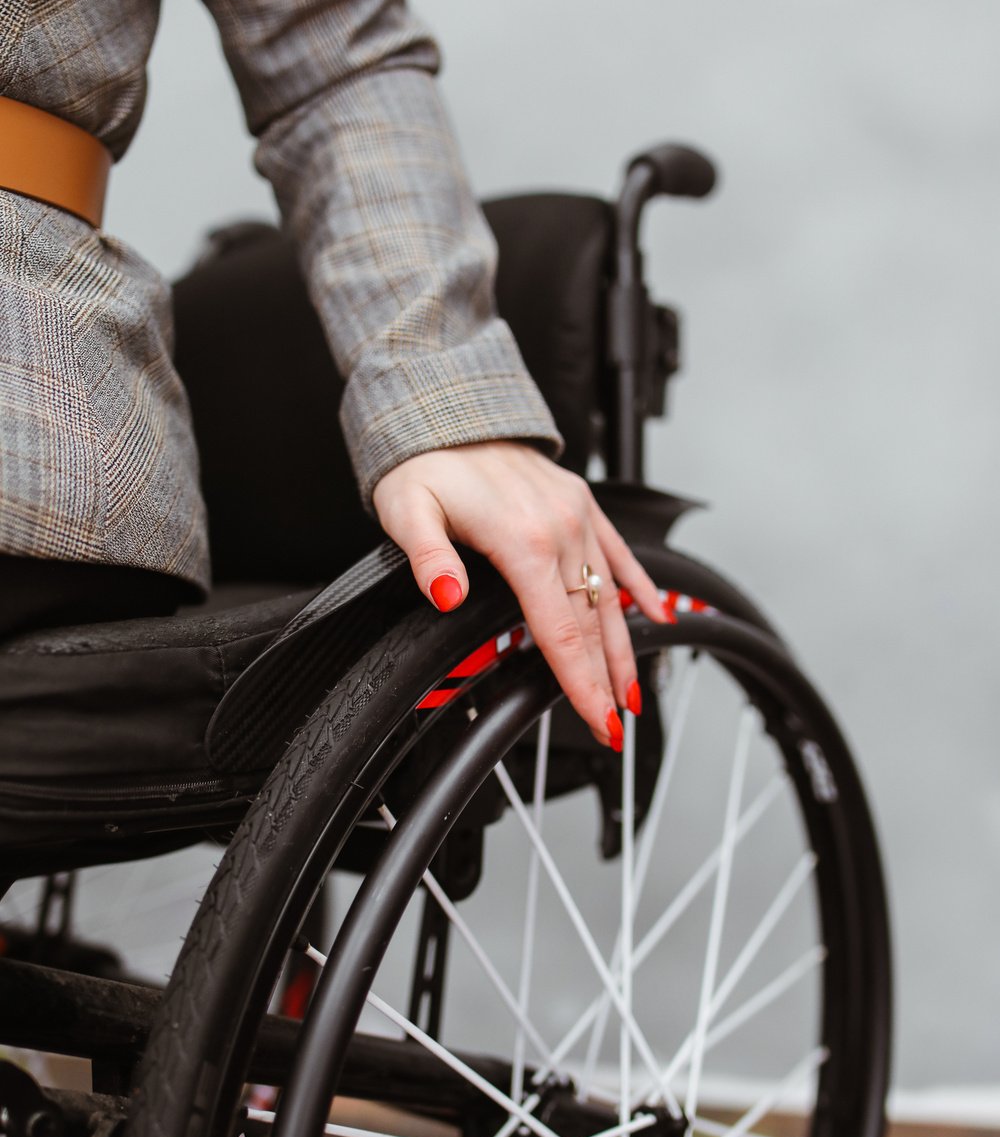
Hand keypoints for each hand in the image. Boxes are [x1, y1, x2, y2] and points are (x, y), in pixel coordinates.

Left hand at [372, 442, 666, 748]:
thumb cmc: (425, 464)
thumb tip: (447, 595)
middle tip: (617, 726)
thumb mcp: (408, 510)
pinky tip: (657, 617)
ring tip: (633, 692)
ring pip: (610, 596)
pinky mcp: (581, 505)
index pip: (559, 632)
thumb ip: (428, 558)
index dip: (580, 683)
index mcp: (523, 541)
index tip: (598, 720)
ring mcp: (577, 516)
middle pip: (591, 624)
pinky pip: (619, 553)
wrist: (447, 410)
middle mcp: (560, 528)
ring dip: (625, 648)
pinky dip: (640, 588)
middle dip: (606, 680)